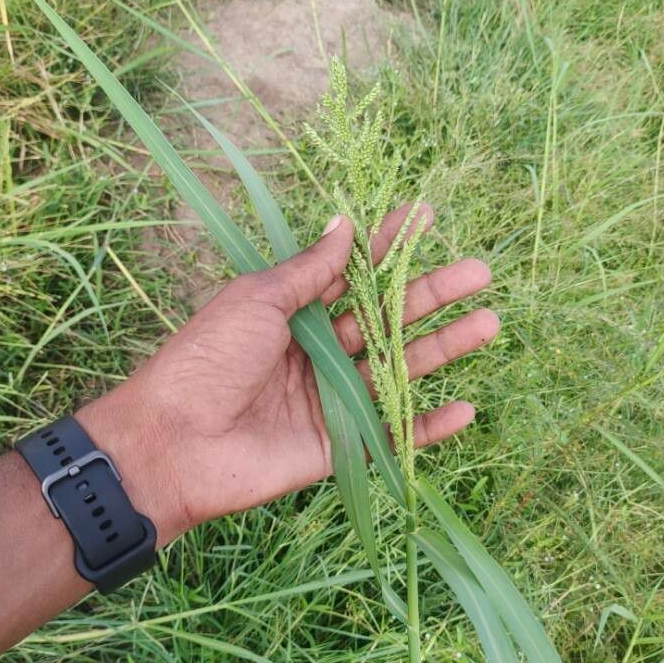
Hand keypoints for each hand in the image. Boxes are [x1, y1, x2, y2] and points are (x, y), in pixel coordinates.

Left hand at [78, 204, 498, 544]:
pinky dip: (427, 427)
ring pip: (398, 370)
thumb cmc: (207, 360)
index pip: (354, 273)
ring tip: (489, 323)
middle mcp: (318, 352)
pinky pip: (391, 433)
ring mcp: (331, 400)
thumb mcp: (257, 300)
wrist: (175, 442)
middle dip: (432, 294)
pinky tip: (466, 408)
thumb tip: (344, 223)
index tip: (425, 216)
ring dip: (443, 348)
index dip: (389, 245)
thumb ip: (309, 271)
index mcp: (294, 313)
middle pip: (386, 319)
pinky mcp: (338, 446)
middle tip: (479, 271)